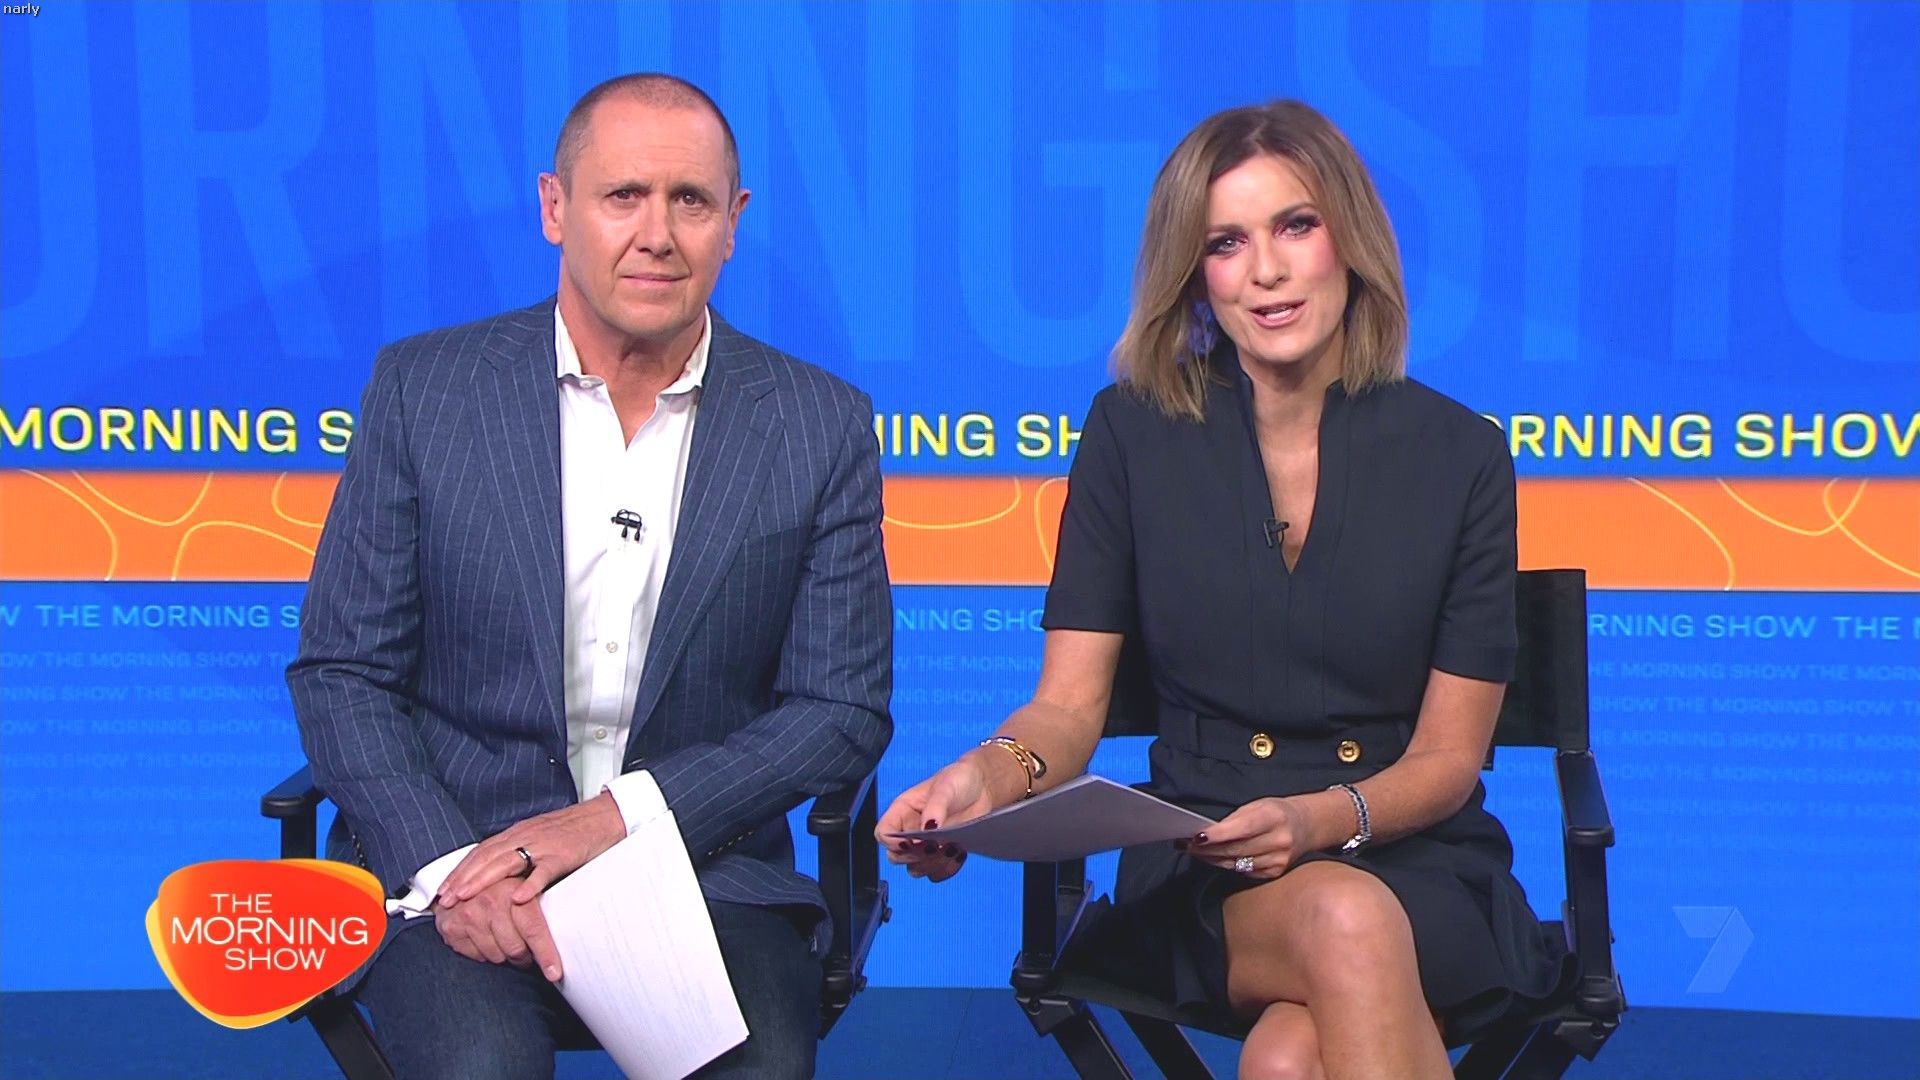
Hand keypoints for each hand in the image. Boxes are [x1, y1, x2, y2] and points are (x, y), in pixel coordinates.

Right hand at [434, 878, 563, 979]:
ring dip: (504, 956)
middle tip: (527, 952)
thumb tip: (571, 938)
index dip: (546, 954)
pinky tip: (486, 940)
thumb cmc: (503, 889)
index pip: (533, 929)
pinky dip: (484, 954)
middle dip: (524, 956)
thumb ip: (543, 909)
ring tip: (506, 942)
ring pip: (496, 956)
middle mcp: (489, 901)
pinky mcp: (451, 928)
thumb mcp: (526, 890)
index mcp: (513, 890)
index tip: (555, 974)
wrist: (464, 882)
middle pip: (515, 949)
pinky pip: (476, 957)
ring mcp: (468, 914)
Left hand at [440, 793, 625, 905]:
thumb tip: (494, 878)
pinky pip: (544, 871)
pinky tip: (516, 899)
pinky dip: (529, 884)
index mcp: (517, 834)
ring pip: (506, 862)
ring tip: (466, 898)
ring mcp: (543, 845)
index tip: (442, 890)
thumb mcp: (538, 839)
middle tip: (445, 900)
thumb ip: (517, 854)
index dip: (459, 871)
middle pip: (486, 857)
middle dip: (463, 879)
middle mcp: (524, 836)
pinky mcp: (563, 855)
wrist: (604, 817)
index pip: (480, 852)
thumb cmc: (572, 832)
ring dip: (483, 881)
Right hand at [875, 757, 993, 882]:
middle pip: (896, 857)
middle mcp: (910, 830)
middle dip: (915, 857)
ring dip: (933, 865)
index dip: (893, 843)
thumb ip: (935, 809)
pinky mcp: (942, 854)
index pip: (884, 833)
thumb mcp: (945, 788)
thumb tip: (927, 829)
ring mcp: (925, 844)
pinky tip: (959, 854)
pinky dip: (947, 869)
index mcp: (903, 811)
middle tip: (936, 847)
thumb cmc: (959, 780)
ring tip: (951, 848)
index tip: (912, 842)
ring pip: (916, 869)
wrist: (982, 788)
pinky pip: (936, 873)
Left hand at [1185, 796, 1310, 880]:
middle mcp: (1279, 841)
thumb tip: (1206, 832)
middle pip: (1235, 849)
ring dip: (1212, 858)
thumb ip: (1234, 819)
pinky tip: (1213, 858)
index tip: (1196, 836)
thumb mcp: (1257, 805)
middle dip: (1207, 848)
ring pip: (1236, 864)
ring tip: (1194, 851)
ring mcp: (1278, 860)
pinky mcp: (1275, 873)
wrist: (1306, 826)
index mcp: (1274, 817)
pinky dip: (1226, 865)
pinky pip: (1243, 872)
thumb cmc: (1275, 812)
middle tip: (1185, 844)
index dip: (1218, 835)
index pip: (1242, 829)